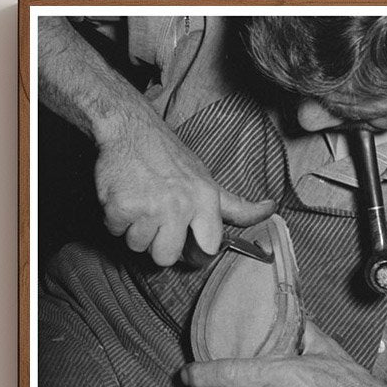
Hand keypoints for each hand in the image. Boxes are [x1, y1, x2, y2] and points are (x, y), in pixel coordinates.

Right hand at [95, 113, 275, 266]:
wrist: (130, 129)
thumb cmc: (170, 158)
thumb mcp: (208, 180)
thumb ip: (236, 206)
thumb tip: (271, 209)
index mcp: (205, 199)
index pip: (207, 248)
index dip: (195, 251)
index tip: (188, 238)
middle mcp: (180, 205)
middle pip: (166, 257)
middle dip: (156, 242)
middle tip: (155, 216)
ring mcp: (150, 207)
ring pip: (139, 246)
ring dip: (134, 229)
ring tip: (139, 201)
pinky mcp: (122, 208)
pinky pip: (116, 233)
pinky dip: (115, 219)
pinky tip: (123, 196)